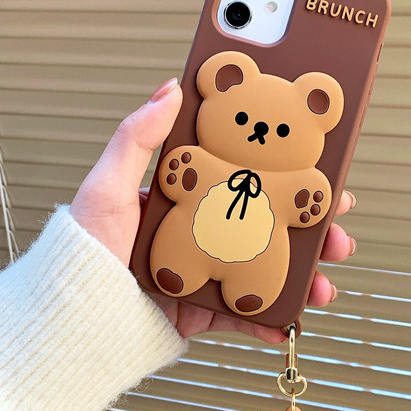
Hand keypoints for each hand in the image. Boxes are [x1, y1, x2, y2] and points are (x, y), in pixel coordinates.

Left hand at [70, 78, 358, 343]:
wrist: (75, 322)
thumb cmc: (83, 252)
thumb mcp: (108, 186)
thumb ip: (136, 138)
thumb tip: (170, 89)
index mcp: (183, 197)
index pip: (243, 175)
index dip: (283, 171)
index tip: (318, 166)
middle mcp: (199, 231)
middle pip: (266, 222)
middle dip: (309, 225)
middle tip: (336, 223)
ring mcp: (206, 272)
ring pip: (267, 268)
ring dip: (303, 275)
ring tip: (323, 283)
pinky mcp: (204, 310)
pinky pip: (246, 313)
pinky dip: (272, 319)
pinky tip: (291, 319)